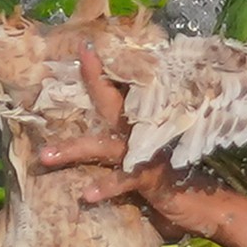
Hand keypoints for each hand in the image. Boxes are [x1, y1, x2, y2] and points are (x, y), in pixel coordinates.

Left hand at [38, 45, 236, 239]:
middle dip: (95, 79)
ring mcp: (144, 151)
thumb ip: (134, 128)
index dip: (101, 68)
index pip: (120, 87)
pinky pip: (122, 181)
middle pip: (112, 101)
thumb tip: (112, 111)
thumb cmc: (169, 174)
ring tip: (45, 155)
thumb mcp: (150, 147)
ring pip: (103, 145)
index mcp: (141, 120)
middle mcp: (141, 129)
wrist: (201, 201)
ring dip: (73, 150)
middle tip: (79, 58)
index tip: (85, 45)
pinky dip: (106, 187)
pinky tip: (86, 193)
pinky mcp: (148, 176)